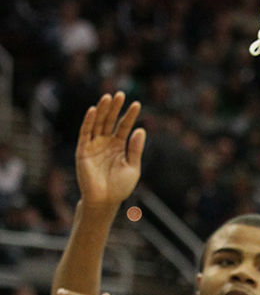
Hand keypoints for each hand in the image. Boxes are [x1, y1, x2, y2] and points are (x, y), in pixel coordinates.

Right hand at [76, 92, 145, 207]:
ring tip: (108, 97)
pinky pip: (85, 133)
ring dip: (103, 110)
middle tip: (121, 94)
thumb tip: (141, 130)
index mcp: (118, 147)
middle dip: (115, 108)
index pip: (124, 127)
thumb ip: (136, 149)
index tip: (137, 104)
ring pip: (98, 124)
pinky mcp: (83, 150)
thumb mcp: (133, 167)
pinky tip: (94, 110)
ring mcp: (94, 146)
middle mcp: (105, 143)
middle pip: (110, 121)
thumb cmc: (120, 187)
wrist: (105, 201)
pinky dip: (89, 121)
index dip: (130, 116)